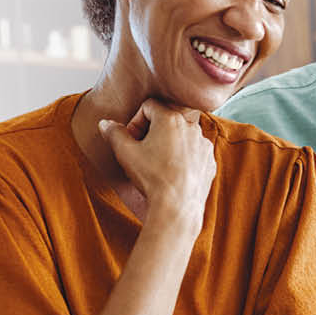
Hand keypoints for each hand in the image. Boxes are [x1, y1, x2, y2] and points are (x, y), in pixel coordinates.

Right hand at [99, 98, 214, 229]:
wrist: (177, 208)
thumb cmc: (151, 177)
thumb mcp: (125, 153)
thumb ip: (114, 133)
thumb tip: (106, 123)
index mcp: (170, 119)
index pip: (149, 106)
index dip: (136, 121)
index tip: (132, 140)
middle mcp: (191, 127)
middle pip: (166, 121)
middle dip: (152, 133)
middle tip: (142, 153)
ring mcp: (203, 145)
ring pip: (181, 137)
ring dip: (169, 146)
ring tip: (157, 166)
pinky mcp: (210, 162)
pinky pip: (194, 153)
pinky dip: (183, 160)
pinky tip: (172, 174)